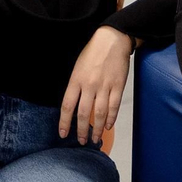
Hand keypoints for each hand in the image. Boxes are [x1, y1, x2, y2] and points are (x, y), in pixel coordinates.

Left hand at [60, 27, 132, 144]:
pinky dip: (111, 118)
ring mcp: (105, 86)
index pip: (67, 106)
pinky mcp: (118, 86)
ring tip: (95, 138)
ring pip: (100, 113)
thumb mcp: (77, 67)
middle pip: (84, 113)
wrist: (112, 39)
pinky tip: (108, 126)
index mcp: (76, 80)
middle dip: (82, 130)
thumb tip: (74, 106)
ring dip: (97, 129)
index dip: (65, 122)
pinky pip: (114, 106)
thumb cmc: (93, 52)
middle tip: (82, 141)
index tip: (63, 134)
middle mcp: (89, 85)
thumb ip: (75, 86)